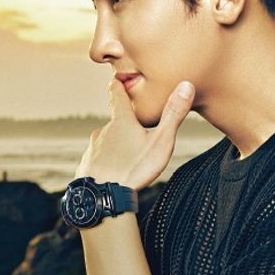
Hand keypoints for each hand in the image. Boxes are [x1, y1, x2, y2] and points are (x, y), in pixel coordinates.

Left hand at [74, 78, 195, 190]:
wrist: (103, 196)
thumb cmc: (134, 169)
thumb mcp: (161, 141)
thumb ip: (173, 114)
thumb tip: (187, 84)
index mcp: (121, 121)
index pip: (117, 93)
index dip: (119, 83)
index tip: (120, 78)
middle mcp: (103, 130)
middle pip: (115, 122)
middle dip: (126, 125)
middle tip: (139, 134)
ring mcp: (93, 148)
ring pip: (106, 142)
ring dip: (116, 147)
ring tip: (129, 159)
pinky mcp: (86, 165)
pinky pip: (98, 160)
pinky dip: (106, 164)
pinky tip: (114, 175)